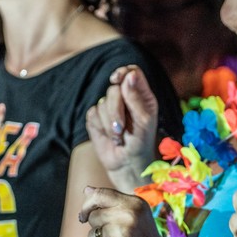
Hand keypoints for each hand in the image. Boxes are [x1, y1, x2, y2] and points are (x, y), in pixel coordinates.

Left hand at [78, 186, 178, 236]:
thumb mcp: (133, 214)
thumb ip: (110, 201)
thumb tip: (87, 190)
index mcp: (134, 202)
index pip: (99, 194)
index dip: (87, 205)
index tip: (84, 216)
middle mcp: (130, 214)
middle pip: (93, 216)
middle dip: (97, 228)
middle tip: (115, 236)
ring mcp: (125, 232)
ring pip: (93, 234)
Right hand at [85, 66, 158, 192]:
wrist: (126, 164)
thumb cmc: (141, 143)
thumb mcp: (143, 120)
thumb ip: (136, 97)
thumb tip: (129, 75)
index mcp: (141, 95)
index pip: (131, 72)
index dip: (123, 72)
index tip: (116, 79)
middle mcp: (125, 98)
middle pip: (114, 88)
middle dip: (115, 109)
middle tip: (121, 128)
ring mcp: (110, 107)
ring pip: (102, 102)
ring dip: (109, 123)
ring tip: (119, 137)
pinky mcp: (97, 118)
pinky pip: (93, 113)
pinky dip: (101, 127)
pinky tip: (110, 137)